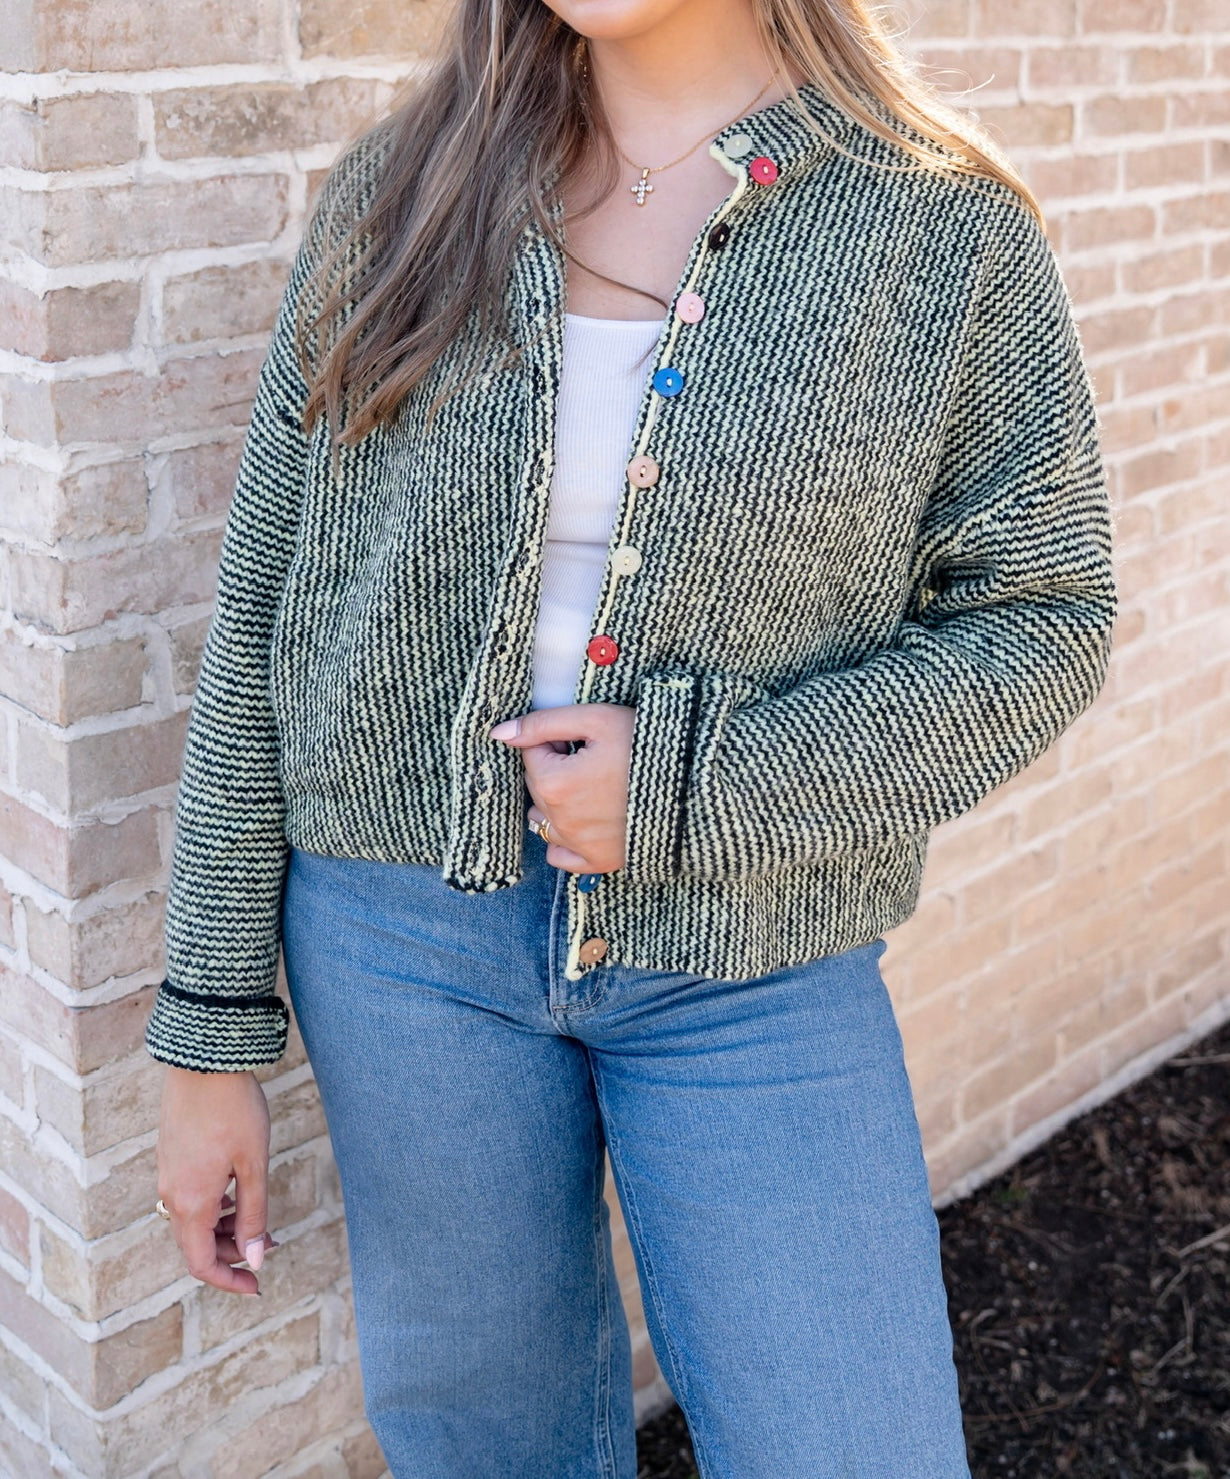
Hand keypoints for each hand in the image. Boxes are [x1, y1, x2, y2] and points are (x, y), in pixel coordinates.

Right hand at [156, 1065, 278, 1295]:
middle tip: (273, 1243)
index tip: (257, 1286)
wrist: (203, 1061)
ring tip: (261, 1220)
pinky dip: (213, 1208)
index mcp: (190, 1203)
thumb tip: (256, 1259)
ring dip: (224, 1229)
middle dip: (234, 1252)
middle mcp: (171, 1194)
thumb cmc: (234, 1110)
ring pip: (192, 1221)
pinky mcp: (171, 1156)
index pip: (201, 1264)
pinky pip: (188, 1198)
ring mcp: (168, 1174)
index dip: (229, 1280)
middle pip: (197, 1245)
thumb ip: (254, 1215)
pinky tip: (236, 1193)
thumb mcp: (254, 1165)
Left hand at [489, 703, 634, 873]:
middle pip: (537, 786)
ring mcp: (578, 844)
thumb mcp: (596, 720)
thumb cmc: (646, 745)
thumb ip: (543, 723)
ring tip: (595, 787)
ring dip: (557, 802)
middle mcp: (559, 819)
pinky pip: (560, 855)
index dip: (557, 739)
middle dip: (556, 768)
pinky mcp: (599, 862)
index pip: (531, 752)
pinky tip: (587, 819)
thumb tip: (499, 734)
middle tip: (596, 758)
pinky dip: (565, 840)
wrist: (695, 785)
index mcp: (553, 782)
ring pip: (543, 820)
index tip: (586, 739)